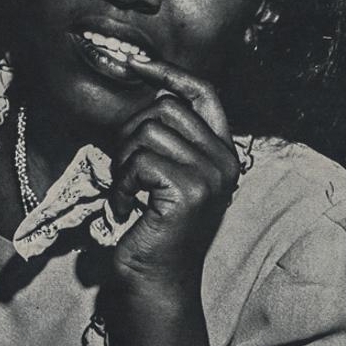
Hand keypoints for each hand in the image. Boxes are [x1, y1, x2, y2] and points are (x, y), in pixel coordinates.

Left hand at [110, 58, 239, 294]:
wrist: (157, 282)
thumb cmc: (153, 229)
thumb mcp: (167, 176)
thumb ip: (168, 139)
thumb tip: (145, 92)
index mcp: (224, 152)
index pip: (203, 92)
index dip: (168, 73)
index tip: (133, 63)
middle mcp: (225, 161)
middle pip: (166, 108)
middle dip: (131, 133)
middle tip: (125, 172)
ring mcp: (211, 176)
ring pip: (148, 133)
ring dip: (123, 163)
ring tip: (127, 194)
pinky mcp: (189, 191)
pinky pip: (139, 162)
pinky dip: (120, 186)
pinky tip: (124, 210)